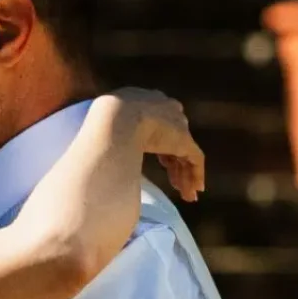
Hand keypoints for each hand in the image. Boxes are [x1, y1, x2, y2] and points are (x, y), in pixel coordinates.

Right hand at [106, 88, 205, 202]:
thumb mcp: (105, 126)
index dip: (162, 147)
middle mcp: (165, 109)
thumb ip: (112, 137)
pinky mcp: (183, 139)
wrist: (115, 119)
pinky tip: (195, 190)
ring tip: (186, 195)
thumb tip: (103, 158)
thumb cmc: (101, 124)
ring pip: (185, 152)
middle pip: (175, 139)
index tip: (162, 164)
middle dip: (176, 163)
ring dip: (185, 175)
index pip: (160, 127)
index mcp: (145, 103)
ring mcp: (176, 124)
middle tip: (175, 184)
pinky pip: (195, 159)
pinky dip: (196, 175)